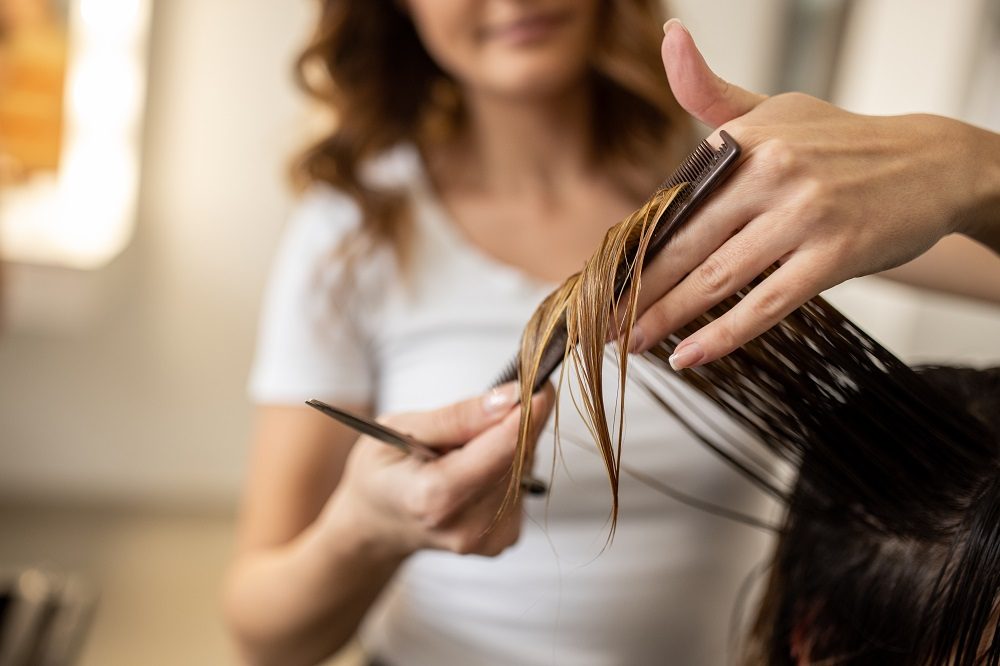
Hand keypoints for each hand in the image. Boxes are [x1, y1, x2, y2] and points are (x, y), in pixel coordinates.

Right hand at [322, 383, 554, 558]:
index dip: (528, 411)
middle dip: (516, 421)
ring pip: (524, 470)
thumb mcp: (399, 427)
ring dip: (509, 444)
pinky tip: (475, 468)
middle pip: (518, 458)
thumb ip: (457, 416)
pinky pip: (521, 486)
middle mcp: (466, 526)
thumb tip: (510, 397)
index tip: (539, 379)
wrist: (376, 524)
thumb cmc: (382, 470)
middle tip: (499, 397)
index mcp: (434, 497)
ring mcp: (487, 541)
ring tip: (465, 445)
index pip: (502, 449)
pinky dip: (507, 466)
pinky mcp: (503, 541)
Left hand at [632, 19, 999, 368]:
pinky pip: (767, 305)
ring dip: (668, 317)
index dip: (634, 247)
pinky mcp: (835, 255)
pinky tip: (691, 356)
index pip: (672, 203)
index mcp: (746, 140)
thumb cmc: (842, 142)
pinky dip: (725, 335)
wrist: (933, 162)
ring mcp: (803, 215)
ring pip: (717, 278)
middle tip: (604, 323)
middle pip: (684, 244)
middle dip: (637, 290)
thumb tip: (669, 39)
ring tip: (634, 342)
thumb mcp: (777, 108)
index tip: (603, 280)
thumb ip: (712, 92)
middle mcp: (770, 172)